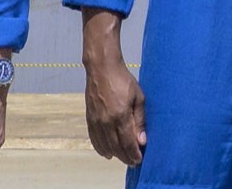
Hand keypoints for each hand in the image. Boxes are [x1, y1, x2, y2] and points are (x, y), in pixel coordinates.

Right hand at [83, 12, 147, 165]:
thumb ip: (140, 120)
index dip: (134, 154)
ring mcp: (96, 121)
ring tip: (123, 158)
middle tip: (133, 162)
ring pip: (104, 145)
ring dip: (114, 154)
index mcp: (120, 116)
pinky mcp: (89, 118)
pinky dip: (100, 148)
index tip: (139, 160)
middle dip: (125, 157)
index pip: (127, 143)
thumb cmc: (123, 80)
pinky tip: (106, 152)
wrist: (102, 68)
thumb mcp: (138, 97)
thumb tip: (142, 140)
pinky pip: (94, 138)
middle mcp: (106, 122)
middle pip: (116, 147)